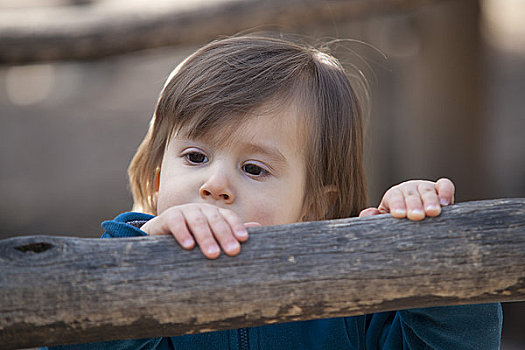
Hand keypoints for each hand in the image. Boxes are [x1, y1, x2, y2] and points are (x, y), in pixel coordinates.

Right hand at [140, 203, 257, 258]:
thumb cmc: (193, 237)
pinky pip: (177, 224)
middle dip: (225, 235)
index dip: (236, 227)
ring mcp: (185, 211)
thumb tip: (258, 227)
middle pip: (215, 220)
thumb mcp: (212, 235)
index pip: (229, 217)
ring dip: (206, 237)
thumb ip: (231, 231)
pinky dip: (183, 234)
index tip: (243, 239)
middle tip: (233, 251)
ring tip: (213, 253)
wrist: (161, 234)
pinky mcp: (169, 217)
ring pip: (198, 222)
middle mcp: (202, 210)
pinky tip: (188, 246)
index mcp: (215, 214)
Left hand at [359, 178, 454, 220]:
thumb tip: (368, 213)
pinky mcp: (441, 190)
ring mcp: (425, 189)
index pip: (394, 197)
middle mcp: (409, 190)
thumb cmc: (398, 223)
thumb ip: (374, 218)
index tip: (399, 215)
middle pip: (411, 194)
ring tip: (432, 212)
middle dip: (413, 204)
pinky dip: (446, 192)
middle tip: (416, 216)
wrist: (415, 223)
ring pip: (427, 190)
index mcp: (394, 196)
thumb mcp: (384, 221)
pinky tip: (446, 204)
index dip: (397, 204)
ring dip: (430, 200)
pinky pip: (444, 186)